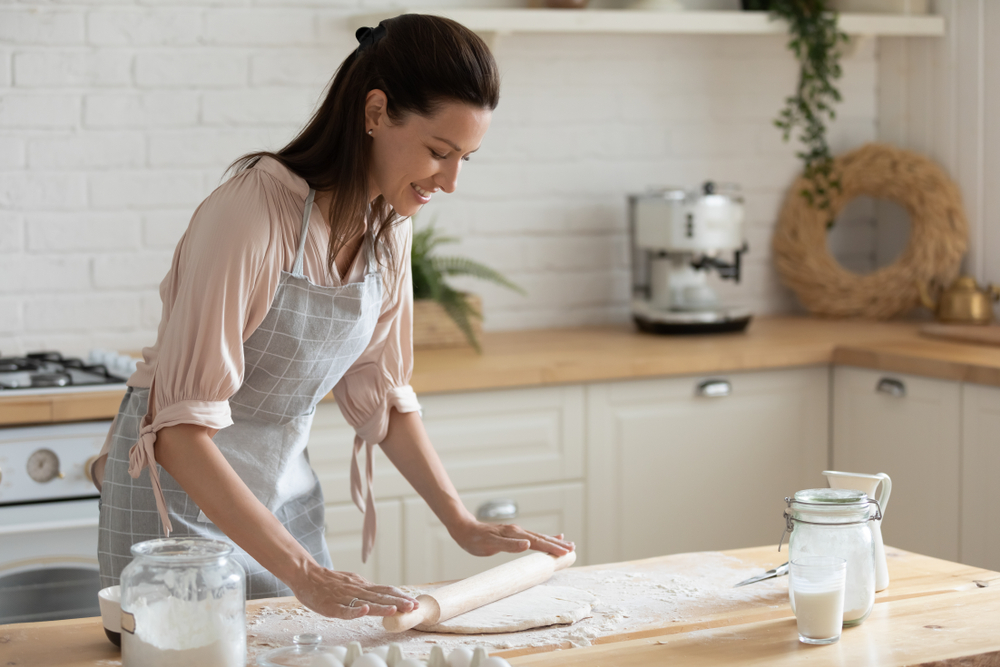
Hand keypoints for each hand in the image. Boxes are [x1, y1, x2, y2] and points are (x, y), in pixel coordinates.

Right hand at [290, 562, 419, 619]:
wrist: (306, 574)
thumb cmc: (328, 581)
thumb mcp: (351, 582)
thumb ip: (365, 590)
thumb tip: (384, 595)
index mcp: (361, 585)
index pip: (385, 590)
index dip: (400, 596)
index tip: (414, 602)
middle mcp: (356, 589)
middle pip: (380, 596)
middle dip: (398, 602)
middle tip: (413, 606)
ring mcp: (343, 596)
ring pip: (365, 602)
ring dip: (382, 606)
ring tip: (396, 609)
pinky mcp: (330, 605)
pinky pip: (343, 609)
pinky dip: (354, 611)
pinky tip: (364, 611)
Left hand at [450, 520, 574, 558]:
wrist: (464, 528)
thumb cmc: (475, 539)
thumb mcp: (490, 544)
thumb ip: (510, 545)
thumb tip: (528, 544)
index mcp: (515, 534)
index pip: (538, 542)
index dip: (552, 548)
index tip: (566, 552)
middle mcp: (518, 531)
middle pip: (542, 539)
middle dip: (557, 544)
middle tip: (573, 549)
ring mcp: (516, 532)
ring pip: (539, 537)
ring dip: (553, 541)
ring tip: (567, 544)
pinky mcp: (513, 535)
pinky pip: (533, 537)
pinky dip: (544, 538)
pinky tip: (550, 538)